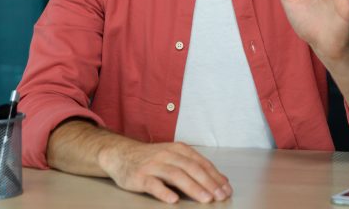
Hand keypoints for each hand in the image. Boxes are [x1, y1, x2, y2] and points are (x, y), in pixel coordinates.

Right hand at [98, 140, 232, 203]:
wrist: (121, 154)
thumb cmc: (152, 158)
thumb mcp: (175, 157)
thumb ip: (196, 166)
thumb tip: (221, 180)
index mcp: (179, 150)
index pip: (201, 163)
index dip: (215, 176)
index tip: (226, 189)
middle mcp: (168, 155)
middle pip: (192, 168)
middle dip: (208, 183)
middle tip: (220, 196)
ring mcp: (153, 165)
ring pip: (176, 175)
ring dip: (193, 187)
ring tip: (205, 199)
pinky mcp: (140, 176)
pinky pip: (153, 184)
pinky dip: (164, 192)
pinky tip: (173, 200)